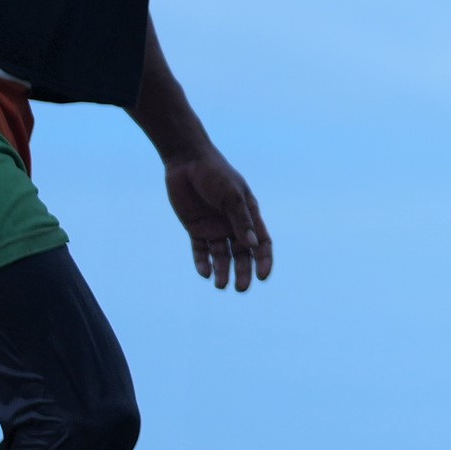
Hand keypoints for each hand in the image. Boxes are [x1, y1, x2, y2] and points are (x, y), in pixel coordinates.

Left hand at [165, 147, 275, 290]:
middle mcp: (233, 225)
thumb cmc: (215, 174)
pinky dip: (203, 262)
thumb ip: (241, 220)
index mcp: (248, 215)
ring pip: (221, 256)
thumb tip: (253, 247)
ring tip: (220, 285)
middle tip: (241, 288)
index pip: (261, 243)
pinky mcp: (195, 229)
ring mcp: (214, 228)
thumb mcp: (231, 196)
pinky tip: (205, 273)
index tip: (262, 276)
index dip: (263, 260)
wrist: (187, 161)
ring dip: (222, 271)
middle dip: (243, 272)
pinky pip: (200, 251)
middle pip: (242, 255)